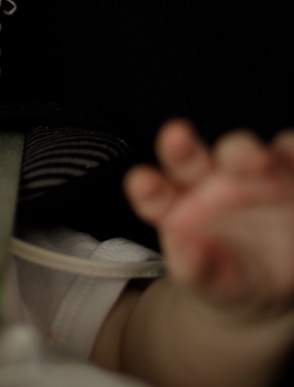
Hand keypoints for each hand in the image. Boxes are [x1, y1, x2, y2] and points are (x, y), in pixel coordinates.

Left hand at [124, 120, 293, 309]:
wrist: (267, 282)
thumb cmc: (224, 274)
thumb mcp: (209, 280)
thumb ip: (193, 268)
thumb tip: (184, 254)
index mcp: (173, 205)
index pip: (152, 191)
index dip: (146, 187)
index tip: (143, 184)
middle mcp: (204, 181)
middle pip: (187, 157)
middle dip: (181, 148)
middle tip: (177, 139)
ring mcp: (244, 173)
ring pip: (241, 151)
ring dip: (245, 152)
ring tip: (256, 163)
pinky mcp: (285, 171)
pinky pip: (288, 154)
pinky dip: (291, 153)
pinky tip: (292, 157)